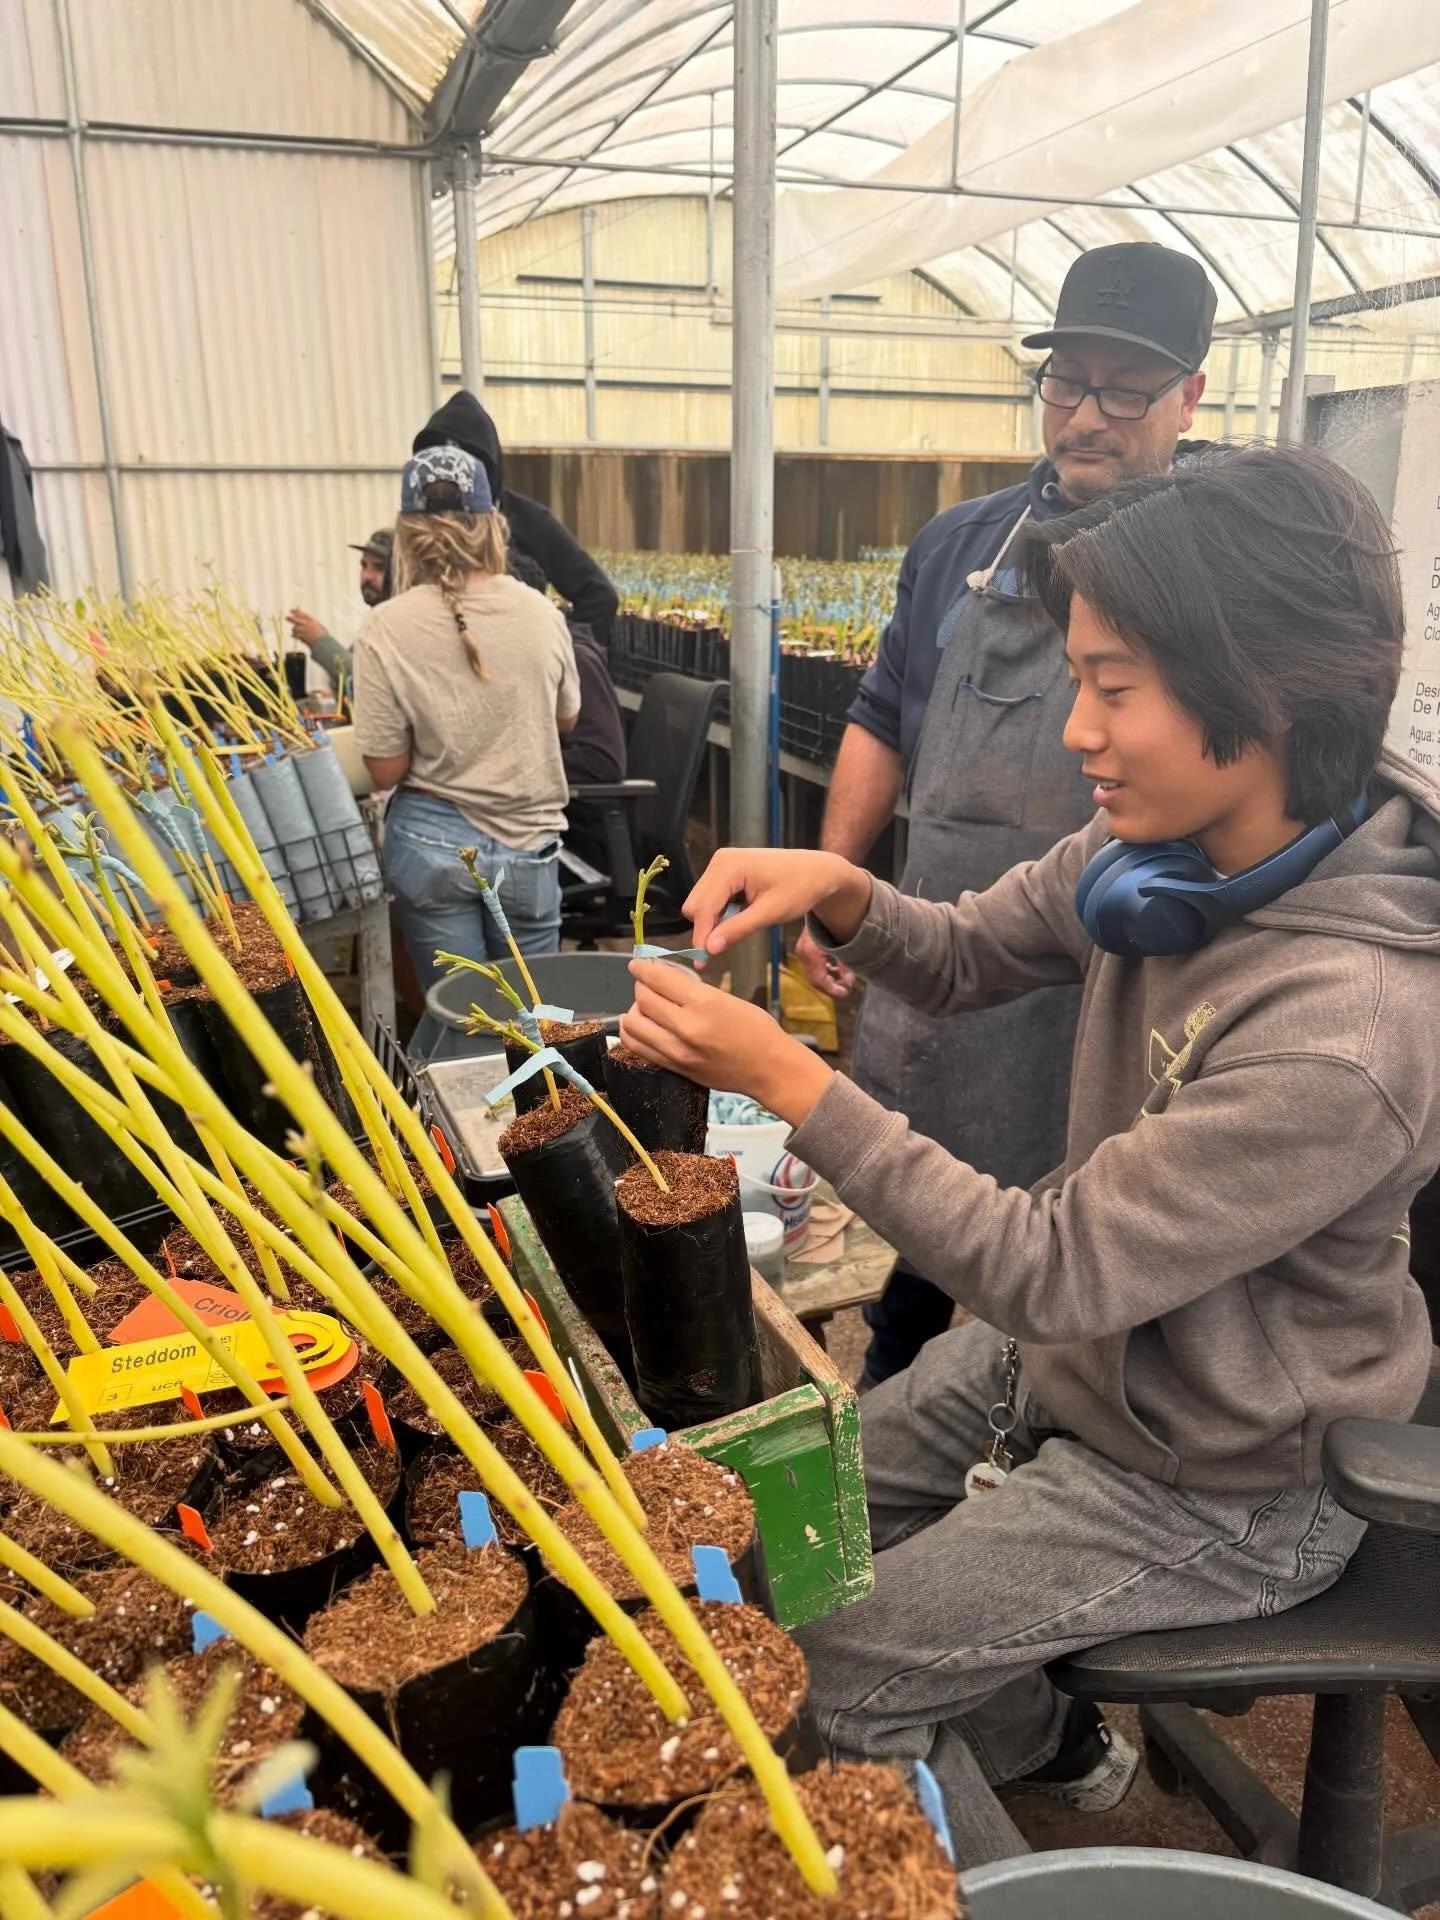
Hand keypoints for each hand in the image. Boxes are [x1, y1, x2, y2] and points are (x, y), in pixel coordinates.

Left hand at [287, 609, 324, 646]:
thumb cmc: (322, 635)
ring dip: (294, 629)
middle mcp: (306, 624)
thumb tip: (305, 622)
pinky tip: (295, 636)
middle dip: (290, 618)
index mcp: (311, 620)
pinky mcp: (300, 636)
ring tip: (297, 632)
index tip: (291, 610)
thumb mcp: (318, 626)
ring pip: (294, 628)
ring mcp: (303, 630)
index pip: (301, 614)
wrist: (322, 642)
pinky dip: (294, 635)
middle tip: (286, 617)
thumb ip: (311, 623)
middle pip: (295, 619)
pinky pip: (294, 634)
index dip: (295, 611)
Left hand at [620, 959, 832, 1127]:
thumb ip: (695, 991)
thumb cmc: (757, 1030)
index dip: (643, 968)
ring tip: (644, 1006)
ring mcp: (678, 1051)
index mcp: (704, 1003)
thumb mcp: (729, 999)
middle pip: (643, 999)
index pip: (659, 979)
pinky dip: (630, 1033)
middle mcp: (686, 1027)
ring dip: (633, 1009)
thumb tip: (666, 980)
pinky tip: (635, 1025)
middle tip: (647, 983)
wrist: (770, 1070)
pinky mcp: (675, 1068)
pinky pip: (638, 1047)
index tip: (637, 964)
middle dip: (641, 986)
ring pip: (633, 1024)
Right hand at [685, 848, 871, 957]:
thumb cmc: (800, 889)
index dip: (701, 937)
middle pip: (695, 905)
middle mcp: (719, 860)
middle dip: (706, 928)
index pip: (703, 908)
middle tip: (729, 944)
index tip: (701, 963)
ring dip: (714, 921)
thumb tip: (709, 949)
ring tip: (744, 923)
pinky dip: (720, 913)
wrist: (817, 870)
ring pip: (700, 903)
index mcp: (729, 866)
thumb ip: (738, 929)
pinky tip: (742, 914)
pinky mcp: (724, 870)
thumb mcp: (771, 913)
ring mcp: (720, 863)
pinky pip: (710, 898)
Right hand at [794, 925, 854, 999]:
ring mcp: (802, 948)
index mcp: (810, 953)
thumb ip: (846, 965)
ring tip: (845, 975)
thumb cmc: (840, 919)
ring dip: (830, 977)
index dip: (834, 991)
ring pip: (815, 973)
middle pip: (816, 980)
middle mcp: (803, 951)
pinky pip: (813, 964)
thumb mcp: (846, 944)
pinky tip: (836, 967)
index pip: (819, 981)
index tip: (847, 991)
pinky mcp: (805, 945)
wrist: (830, 898)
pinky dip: (825, 969)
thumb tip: (848, 980)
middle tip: (848, 985)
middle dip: (833, 985)